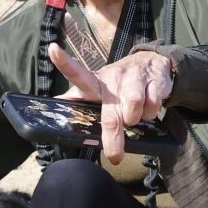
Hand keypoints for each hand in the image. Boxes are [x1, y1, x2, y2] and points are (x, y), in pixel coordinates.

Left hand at [48, 43, 171, 163]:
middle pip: (111, 114)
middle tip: (115, 156)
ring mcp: (135, 78)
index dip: (65, 63)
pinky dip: (150, 113)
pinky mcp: (155, 81)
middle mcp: (114, 78)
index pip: (78, 73)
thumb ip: (77, 96)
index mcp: (96, 82)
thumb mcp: (97, 87)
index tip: (53, 50)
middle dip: (113, 138)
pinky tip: (147, 107)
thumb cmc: (117, 83)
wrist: (151, 62)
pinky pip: (152, 106)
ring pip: (134, 108)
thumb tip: (56, 103)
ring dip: (135, 119)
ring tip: (133, 116)